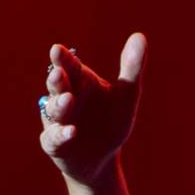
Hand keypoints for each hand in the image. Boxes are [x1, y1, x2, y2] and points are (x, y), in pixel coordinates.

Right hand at [38, 32, 145, 186]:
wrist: (102, 158)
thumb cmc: (111, 121)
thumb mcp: (126, 95)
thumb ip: (131, 67)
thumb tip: (140, 35)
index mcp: (79, 82)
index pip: (70, 66)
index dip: (63, 59)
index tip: (58, 50)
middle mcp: (64, 98)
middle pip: (58, 85)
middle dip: (57, 79)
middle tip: (59, 72)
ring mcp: (56, 121)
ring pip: (55, 110)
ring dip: (61, 105)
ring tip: (69, 99)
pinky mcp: (54, 144)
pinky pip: (54, 138)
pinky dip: (61, 134)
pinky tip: (72, 131)